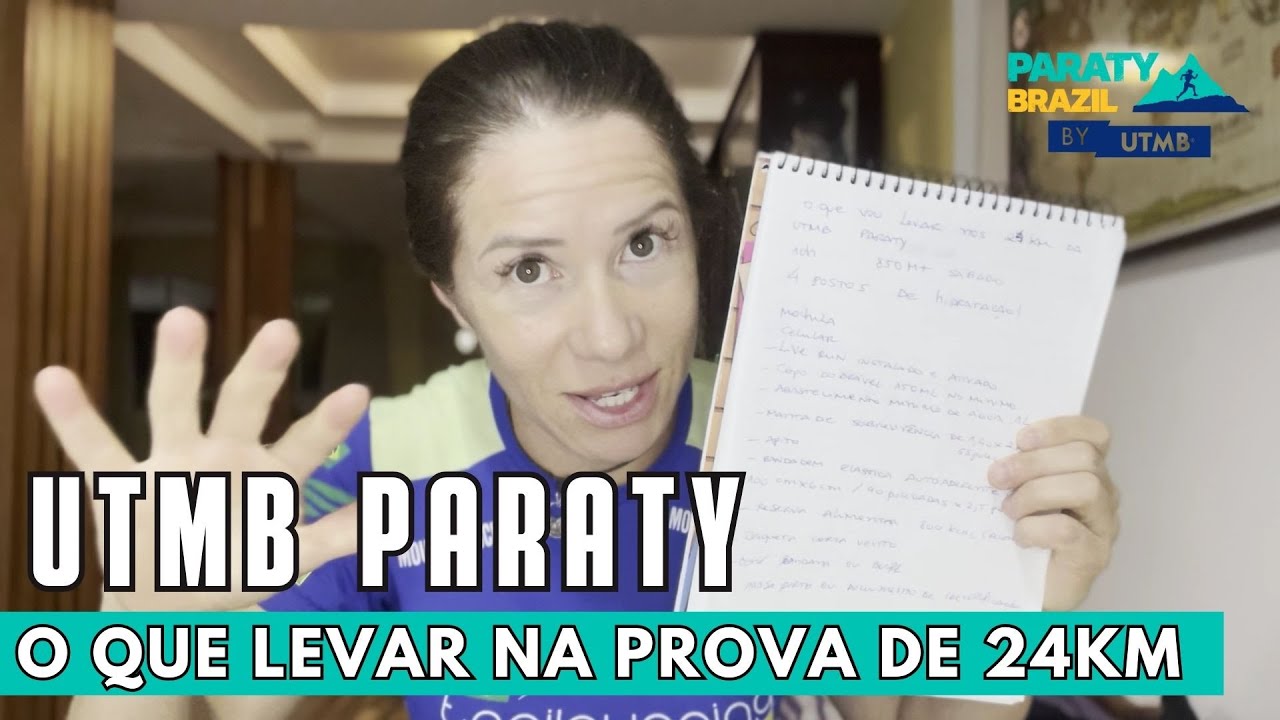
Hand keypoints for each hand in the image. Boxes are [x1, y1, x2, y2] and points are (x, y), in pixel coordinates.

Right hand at [34, 306, 368, 610]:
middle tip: (284, 329)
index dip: (329, 424)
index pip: (305, 444)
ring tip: (184, 316)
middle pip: (244, 407)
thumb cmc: (236, 566)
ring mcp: (170, 465)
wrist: (165, 604)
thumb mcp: (289, 556)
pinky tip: (52, 376)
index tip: (359, 394)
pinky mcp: (119, 487)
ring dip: (177, 368)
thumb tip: (397, 518)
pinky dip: (73, 419)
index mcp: (266, 474)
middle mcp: (222, 457)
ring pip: (173, 409)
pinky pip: (94, 450)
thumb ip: (337, 538)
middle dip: (262, 373)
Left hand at [988, 416, 1118, 610]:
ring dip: (1036, 493)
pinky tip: (1019, 537)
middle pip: (1084, 457)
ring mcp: (1103, 526)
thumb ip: (1015, 467)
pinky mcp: (1093, 556)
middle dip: (1033, 462)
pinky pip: (1068, 531)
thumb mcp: (1016, 491)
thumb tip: (986, 445)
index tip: (1019, 438)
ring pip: (1085, 487)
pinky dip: (1036, 528)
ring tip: (1008, 510)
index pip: (1093, 434)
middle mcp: (1103, 494)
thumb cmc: (1019, 533)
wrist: (1025, 589)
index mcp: (1087, 471)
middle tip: (995, 478)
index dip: (1059, 428)